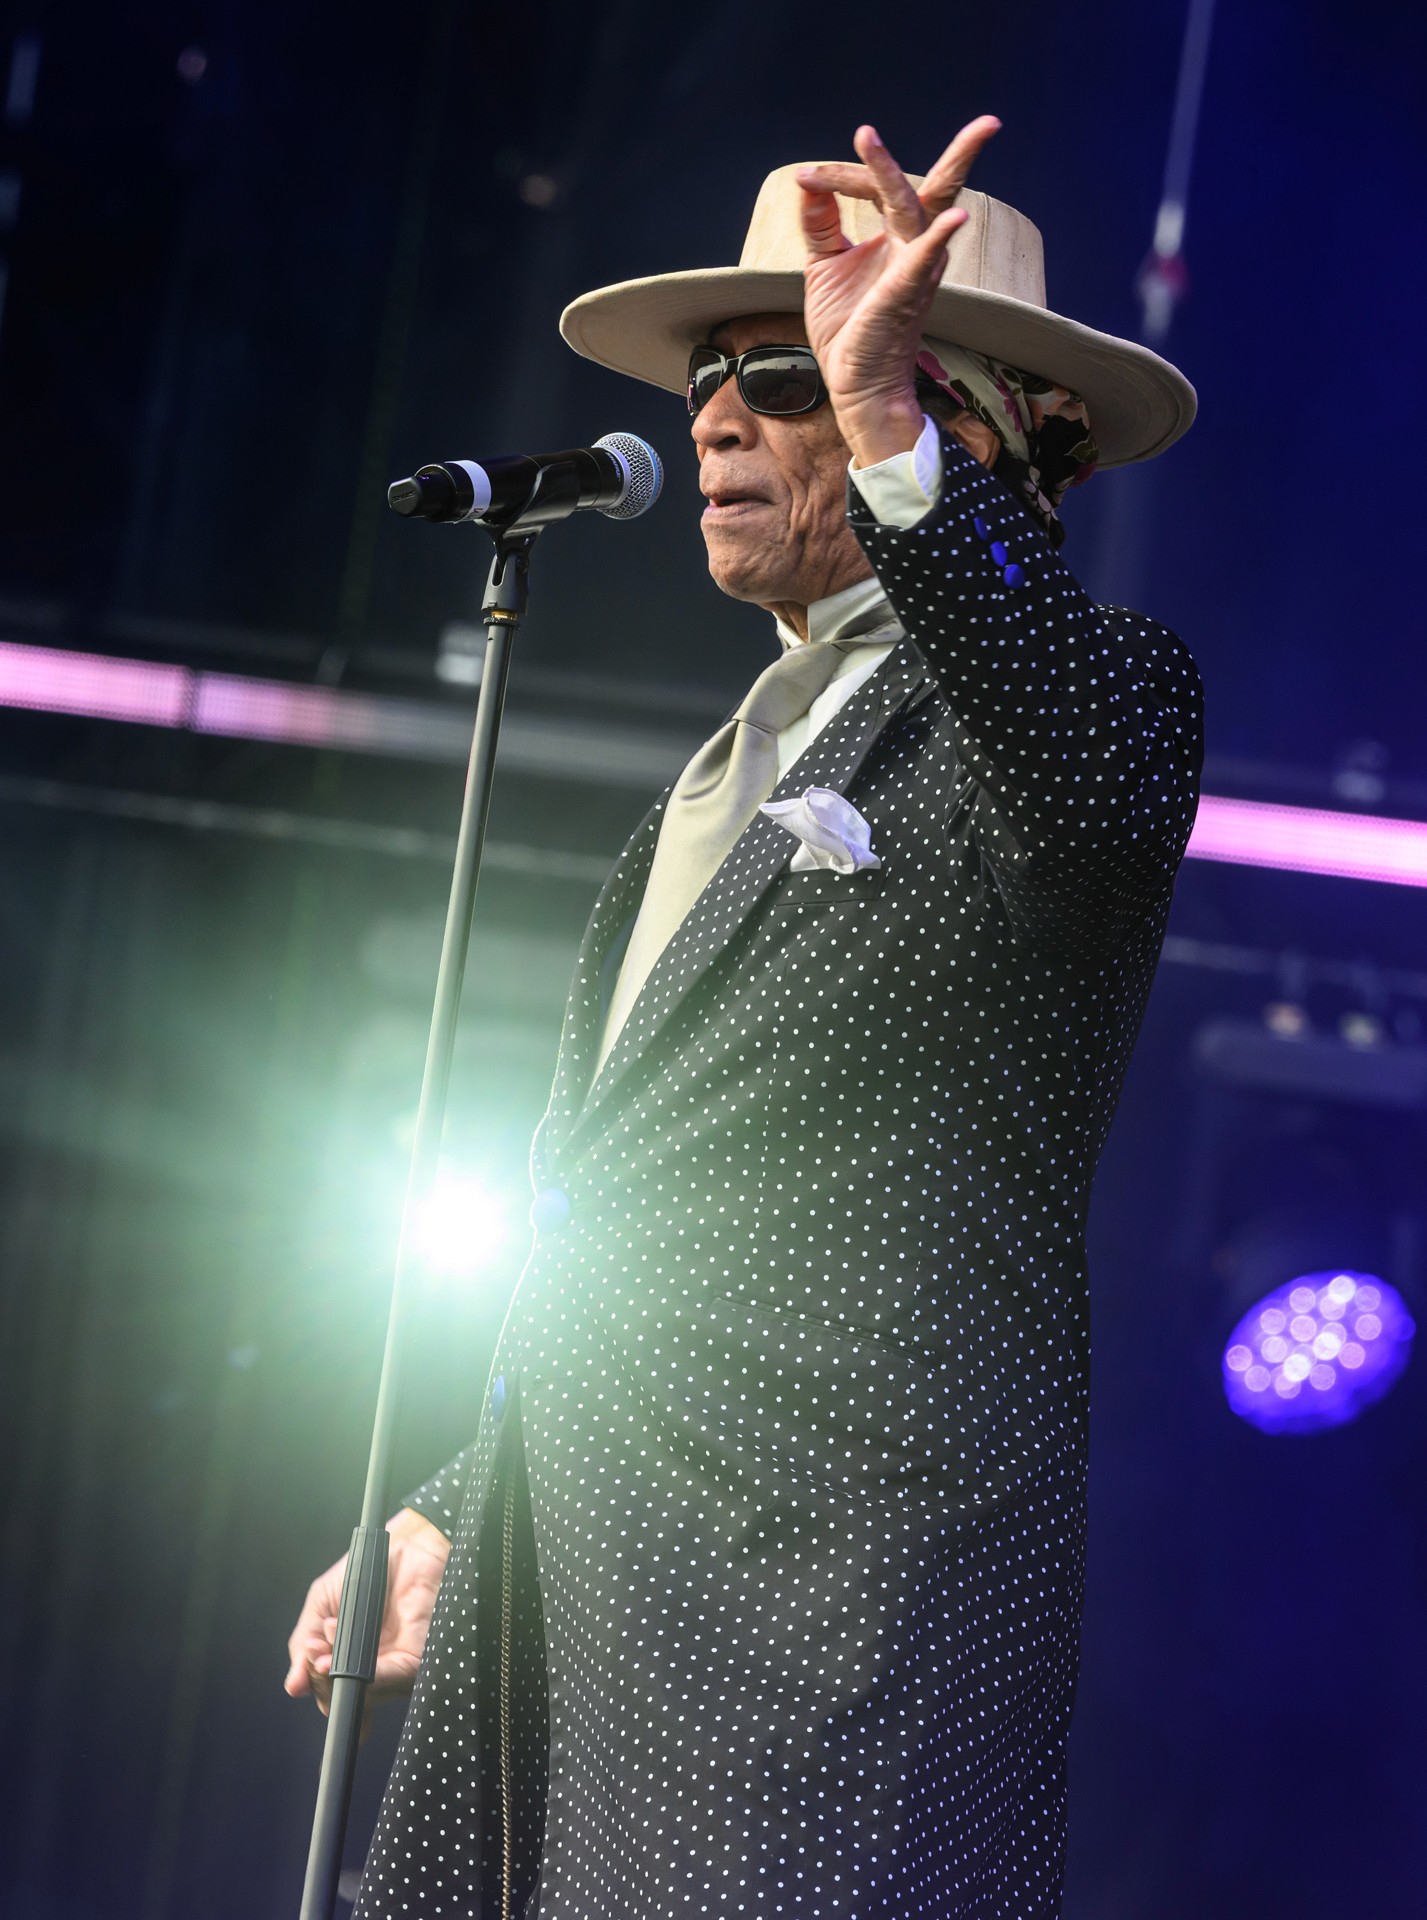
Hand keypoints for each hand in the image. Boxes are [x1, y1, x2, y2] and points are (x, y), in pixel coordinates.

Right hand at [284, 1508, 450, 1730]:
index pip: (328, 1692)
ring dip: (336, 1673)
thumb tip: (293, 1687)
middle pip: (339, 1698)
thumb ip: (303, 1645)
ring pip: (359, 1696)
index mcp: (349, 1659)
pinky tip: (345, 1656)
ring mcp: (392, 1667)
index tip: (307, 1662)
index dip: (314, 1684)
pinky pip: (386, 1681)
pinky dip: (362, 1677)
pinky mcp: (413, 1661)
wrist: (403, 1544)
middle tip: (315, 1648)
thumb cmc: (366, 1570)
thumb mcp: (322, 1605)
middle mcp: (371, 1668)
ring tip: (327, 1638)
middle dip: (321, 1678)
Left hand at [796, 117, 1000, 468]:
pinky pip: (923, 263)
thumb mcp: (824, 267)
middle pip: (937, 190)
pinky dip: (938, 241)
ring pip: (920, 212)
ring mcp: (913, 270)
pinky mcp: (904, 295)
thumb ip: (820, 224)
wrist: (854, 383)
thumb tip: (808, 183)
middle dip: (962, 154)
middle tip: (990, 123)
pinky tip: (956, 221)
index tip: (806, 176)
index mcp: (898, 238)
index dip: (842, 175)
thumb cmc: (848, 328)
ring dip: (892, 175)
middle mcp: (914, 248)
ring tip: (870, 138)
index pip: (880, 188)